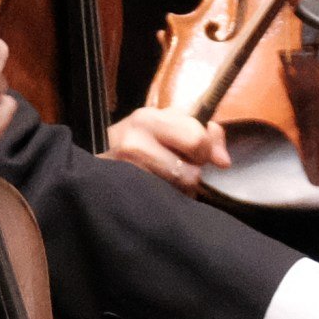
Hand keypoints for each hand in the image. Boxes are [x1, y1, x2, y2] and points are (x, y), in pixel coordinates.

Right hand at [103, 103, 229, 192]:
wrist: (94, 159)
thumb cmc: (141, 138)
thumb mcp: (171, 123)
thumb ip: (206, 132)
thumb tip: (223, 162)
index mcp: (149, 118)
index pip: (197, 139)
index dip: (206, 151)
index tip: (200, 154)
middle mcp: (134, 142)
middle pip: (190, 171)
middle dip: (193, 171)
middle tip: (182, 167)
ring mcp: (124, 170)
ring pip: (177, 189)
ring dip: (180, 187)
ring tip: (166, 178)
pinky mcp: (120, 191)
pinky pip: (161, 200)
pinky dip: (165, 198)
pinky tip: (157, 189)